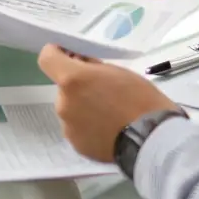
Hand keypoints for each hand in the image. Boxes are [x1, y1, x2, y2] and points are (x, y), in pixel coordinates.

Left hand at [38, 44, 177, 162]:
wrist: (151, 138)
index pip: (47, 58)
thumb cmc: (140, 98)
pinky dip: (89, 126)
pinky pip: (78, 128)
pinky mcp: (76, 145)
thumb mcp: (119, 72)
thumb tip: (83, 66)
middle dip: (79, 86)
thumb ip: (94, 68)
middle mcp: (64, 103)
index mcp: (73, 80)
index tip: (70, 56)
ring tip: (110, 115)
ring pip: (71, 109)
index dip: (56, 54)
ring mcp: (68, 127)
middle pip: (64, 87)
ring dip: (83, 107)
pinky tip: (108, 130)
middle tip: (104, 91)